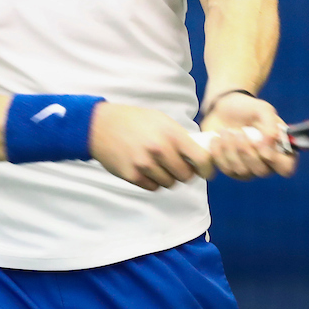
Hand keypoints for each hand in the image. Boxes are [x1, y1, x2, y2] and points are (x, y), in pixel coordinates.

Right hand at [89, 103, 213, 190]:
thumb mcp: (162, 120)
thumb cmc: (135, 121)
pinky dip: (153, 181)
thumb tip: (201, 155)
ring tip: (158, 164)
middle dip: (184, 172)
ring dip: (168, 177)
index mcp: (171, 134)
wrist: (101, 126)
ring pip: (169, 183)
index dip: (207, 168)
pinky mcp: (133, 175)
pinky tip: (147, 169)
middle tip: (178, 165)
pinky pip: (153, 187)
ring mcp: (145, 164)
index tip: (206, 172)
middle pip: (186, 176)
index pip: (200, 159)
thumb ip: (180, 137)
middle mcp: (160, 150)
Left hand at [200, 92, 296, 179]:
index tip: (259, 143)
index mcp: (279, 150)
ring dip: (230, 149)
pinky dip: (217, 154)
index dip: (275, 161)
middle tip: (238, 132)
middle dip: (246, 151)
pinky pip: (224, 170)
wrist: (223, 107)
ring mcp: (246, 169)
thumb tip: (267, 148)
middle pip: (261, 171)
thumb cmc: (248, 109)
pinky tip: (216, 139)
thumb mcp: (263, 109)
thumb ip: (271, 126)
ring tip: (225, 131)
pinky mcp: (228, 168)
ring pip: (240, 171)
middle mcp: (265, 164)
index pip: (286, 168)